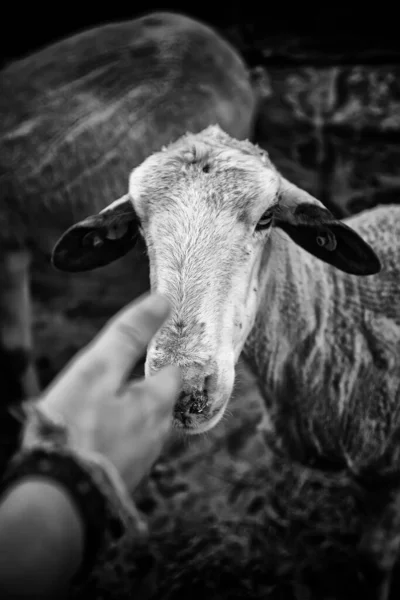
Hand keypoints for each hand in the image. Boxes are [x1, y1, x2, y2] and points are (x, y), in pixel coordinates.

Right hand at [24, 293, 180, 490]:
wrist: (54, 501)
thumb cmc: (73, 429)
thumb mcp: (97, 370)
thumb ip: (130, 336)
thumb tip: (163, 300)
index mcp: (156, 405)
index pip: (173, 372)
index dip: (160, 358)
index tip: (144, 352)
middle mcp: (156, 436)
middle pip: (158, 402)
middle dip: (141, 388)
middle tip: (112, 380)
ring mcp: (140, 462)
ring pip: (141, 428)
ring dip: (126, 415)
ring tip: (99, 409)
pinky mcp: (121, 482)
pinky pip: (125, 450)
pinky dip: (115, 439)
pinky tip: (93, 439)